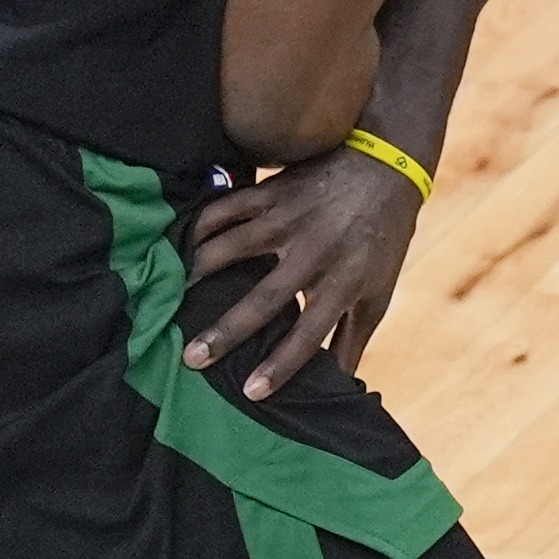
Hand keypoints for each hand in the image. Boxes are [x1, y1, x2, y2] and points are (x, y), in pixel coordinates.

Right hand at [182, 146, 423, 399]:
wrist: (388, 166)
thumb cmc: (382, 240)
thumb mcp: (377, 292)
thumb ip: (353, 339)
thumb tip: (339, 388)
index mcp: (343, 281)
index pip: (310, 332)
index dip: (282, 363)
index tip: (252, 392)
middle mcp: (314, 252)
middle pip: (264, 297)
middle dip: (226, 331)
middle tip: (189, 358)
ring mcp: (291, 219)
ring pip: (234, 247)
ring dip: (199, 272)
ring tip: (170, 296)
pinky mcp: (273, 192)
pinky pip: (227, 207)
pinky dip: (200, 224)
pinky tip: (180, 245)